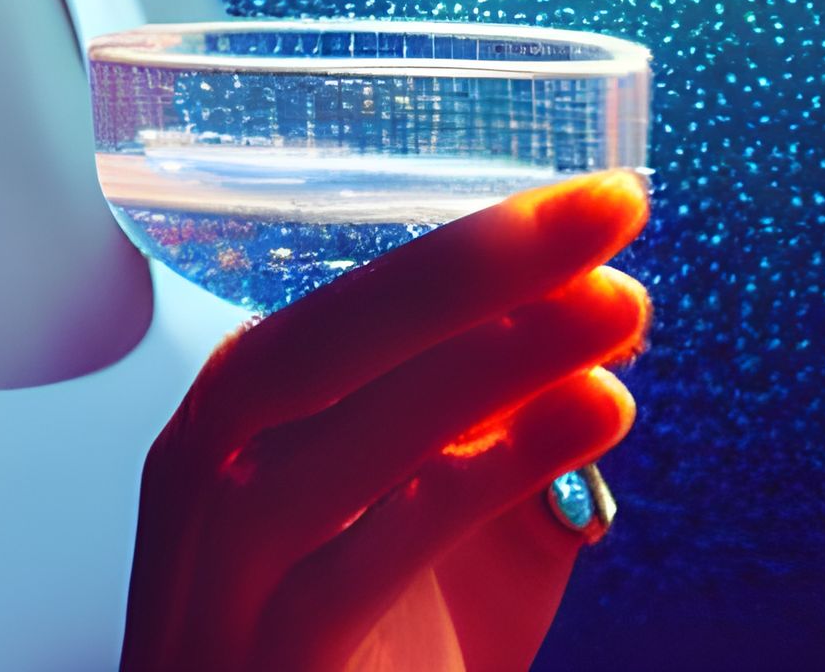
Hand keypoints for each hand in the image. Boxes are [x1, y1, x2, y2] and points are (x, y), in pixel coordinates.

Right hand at [120, 170, 648, 671]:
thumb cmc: (355, 664)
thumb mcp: (438, 532)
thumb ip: (500, 435)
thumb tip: (600, 316)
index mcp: (233, 426)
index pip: (344, 308)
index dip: (471, 246)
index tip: (595, 199)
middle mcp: (205, 484)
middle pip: (323, 343)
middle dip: (474, 262)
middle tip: (609, 208)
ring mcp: (221, 582)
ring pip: (345, 440)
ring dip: (492, 359)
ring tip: (619, 311)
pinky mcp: (267, 667)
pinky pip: (365, 563)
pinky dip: (476, 480)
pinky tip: (579, 426)